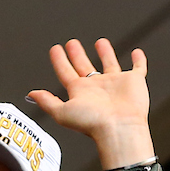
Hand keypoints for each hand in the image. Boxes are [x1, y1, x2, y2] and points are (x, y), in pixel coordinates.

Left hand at [26, 38, 149, 143]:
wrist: (119, 128)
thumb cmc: (91, 123)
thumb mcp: (62, 112)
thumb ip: (47, 102)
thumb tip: (30, 94)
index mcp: (79, 92)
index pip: (66, 72)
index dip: (59, 60)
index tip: (55, 48)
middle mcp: (96, 87)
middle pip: (84, 66)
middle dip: (77, 54)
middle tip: (72, 43)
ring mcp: (116, 84)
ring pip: (109, 64)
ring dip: (105, 53)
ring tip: (100, 41)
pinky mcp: (134, 82)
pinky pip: (138, 68)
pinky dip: (139, 60)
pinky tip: (137, 52)